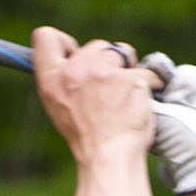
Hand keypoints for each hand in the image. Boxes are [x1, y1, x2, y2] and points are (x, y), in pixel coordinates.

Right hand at [32, 27, 157, 166]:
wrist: (109, 158)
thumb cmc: (87, 137)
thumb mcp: (59, 107)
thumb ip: (62, 79)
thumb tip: (72, 56)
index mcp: (51, 79)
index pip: (45, 36)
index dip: (64, 42)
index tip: (75, 55)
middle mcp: (74, 72)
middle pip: (95, 44)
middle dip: (105, 61)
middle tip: (107, 90)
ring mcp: (103, 73)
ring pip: (122, 52)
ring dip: (128, 68)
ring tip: (124, 96)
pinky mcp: (130, 79)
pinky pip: (147, 71)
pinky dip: (149, 85)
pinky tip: (140, 103)